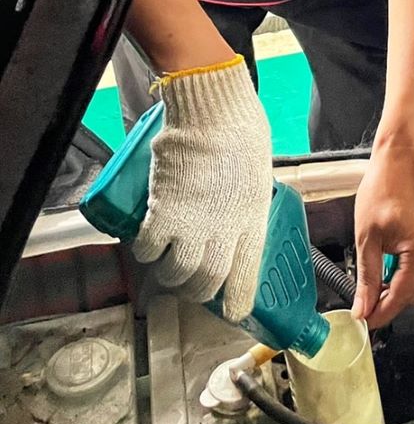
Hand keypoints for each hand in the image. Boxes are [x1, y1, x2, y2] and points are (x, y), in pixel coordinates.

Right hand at [133, 57, 271, 320]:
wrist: (211, 111)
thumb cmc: (240, 131)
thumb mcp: (256, 174)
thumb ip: (246, 202)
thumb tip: (236, 216)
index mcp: (254, 219)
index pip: (247, 274)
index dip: (238, 300)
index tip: (233, 313)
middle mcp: (225, 230)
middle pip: (208, 281)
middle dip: (197, 291)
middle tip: (190, 286)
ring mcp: (192, 224)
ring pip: (177, 273)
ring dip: (170, 276)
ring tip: (168, 269)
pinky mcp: (163, 213)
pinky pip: (149, 249)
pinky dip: (147, 253)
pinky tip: (149, 248)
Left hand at [352, 143, 413, 327]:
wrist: (401, 156)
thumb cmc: (386, 185)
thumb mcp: (367, 235)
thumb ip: (367, 276)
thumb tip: (362, 306)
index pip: (401, 297)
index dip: (381, 313)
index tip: (365, 320)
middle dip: (391, 303)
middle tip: (366, 305)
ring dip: (400, 287)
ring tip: (375, 286)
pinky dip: (409, 271)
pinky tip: (391, 266)